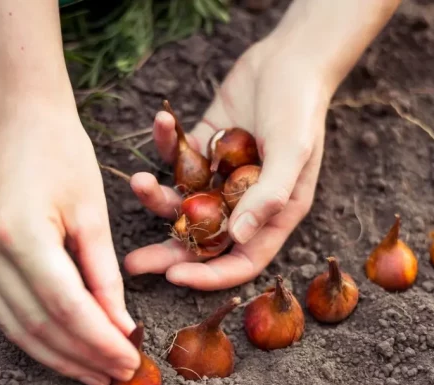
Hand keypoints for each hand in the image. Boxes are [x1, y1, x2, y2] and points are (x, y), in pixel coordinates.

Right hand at [0, 95, 140, 384]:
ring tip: (96, 374)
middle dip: (83, 357)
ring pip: (18, 329)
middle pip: (39, 326)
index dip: (100, 341)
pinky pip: (6, 314)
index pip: (66, 308)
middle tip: (119, 374)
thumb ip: (104, 274)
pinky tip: (67, 350)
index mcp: (21, 234)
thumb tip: (120, 327)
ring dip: (59, 357)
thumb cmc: (64, 155)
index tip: (131, 360)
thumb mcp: (93, 211)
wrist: (20, 121)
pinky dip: (38, 338)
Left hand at [124, 36, 335, 289]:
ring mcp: (220, 177)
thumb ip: (269, 195)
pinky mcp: (202, 149)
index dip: (209, 275)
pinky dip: (166, 143)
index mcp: (273, 215)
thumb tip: (239, 237)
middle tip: (133, 264)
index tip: (174, 277)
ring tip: (137, 181)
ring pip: (182, 202)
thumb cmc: (300, 107)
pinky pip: (177, 158)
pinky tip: (162, 120)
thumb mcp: (292, 151)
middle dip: (168, 254)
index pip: (241, 260)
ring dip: (156, 196)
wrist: (290, 59)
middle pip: (203, 241)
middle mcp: (244, 203)